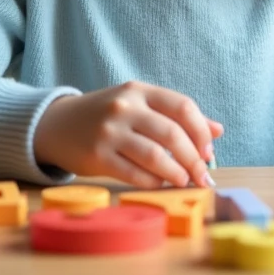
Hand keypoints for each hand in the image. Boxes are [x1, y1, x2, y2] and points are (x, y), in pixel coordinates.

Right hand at [33, 81, 223, 189]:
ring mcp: (109, 131)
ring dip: (177, 173)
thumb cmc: (105, 116)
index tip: (209, 151)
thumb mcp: (138, 106)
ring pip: (156, 156)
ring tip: (184, 181)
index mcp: (139, 91)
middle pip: (173, 133)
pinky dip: (154, 182)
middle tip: (202, 175)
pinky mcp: (97, 156)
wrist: (56, 125)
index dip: (201, 131)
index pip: (182, 106)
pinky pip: (135, 174)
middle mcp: (124, 107)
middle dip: (194, 158)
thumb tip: (218, 130)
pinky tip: (160, 183)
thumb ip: (176, 116)